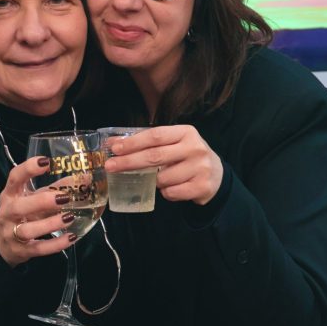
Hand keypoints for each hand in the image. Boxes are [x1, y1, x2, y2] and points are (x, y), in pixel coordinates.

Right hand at [0, 156, 76, 266]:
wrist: (1, 244)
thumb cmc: (21, 214)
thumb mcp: (32, 198)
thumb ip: (54, 189)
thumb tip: (85, 178)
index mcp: (10, 194)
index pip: (14, 178)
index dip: (28, 169)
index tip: (46, 162)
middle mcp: (8, 212)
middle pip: (19, 207)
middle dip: (41, 202)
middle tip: (64, 197)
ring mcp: (12, 233)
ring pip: (28, 230)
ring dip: (50, 224)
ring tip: (69, 217)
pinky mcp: (21, 250)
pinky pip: (39, 248)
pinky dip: (55, 244)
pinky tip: (71, 237)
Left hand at [104, 125, 222, 205]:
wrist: (216, 175)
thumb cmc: (187, 156)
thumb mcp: (172, 144)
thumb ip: (147, 142)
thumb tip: (113, 143)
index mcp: (185, 132)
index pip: (155, 136)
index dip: (133, 142)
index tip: (114, 149)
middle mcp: (195, 148)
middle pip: (155, 156)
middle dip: (129, 162)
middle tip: (110, 166)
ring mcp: (200, 168)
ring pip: (162, 179)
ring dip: (154, 181)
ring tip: (162, 178)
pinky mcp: (202, 186)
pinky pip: (171, 193)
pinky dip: (166, 192)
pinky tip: (173, 187)